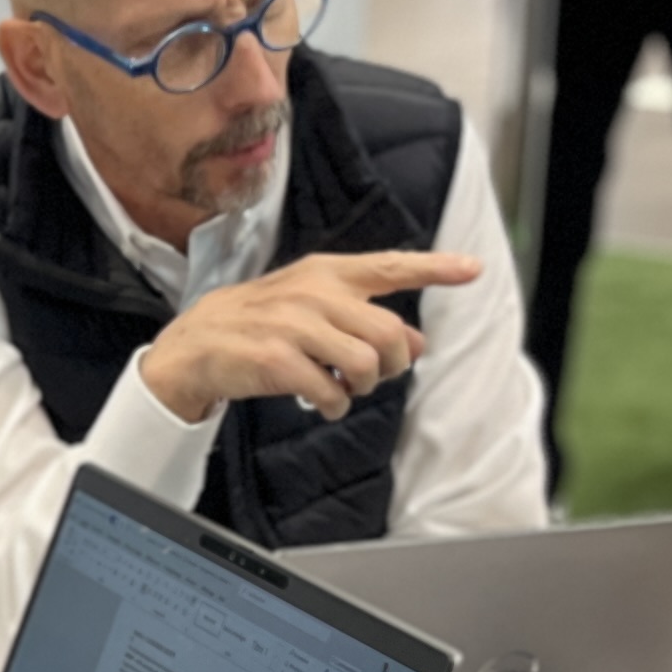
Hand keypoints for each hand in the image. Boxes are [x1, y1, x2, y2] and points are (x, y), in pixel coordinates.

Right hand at [138, 247, 483, 423]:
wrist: (198, 343)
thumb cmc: (262, 325)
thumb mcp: (315, 311)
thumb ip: (366, 320)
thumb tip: (417, 343)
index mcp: (328, 273)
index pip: (391, 266)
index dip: (436, 268)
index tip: (474, 269)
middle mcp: (314, 291)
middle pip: (390, 332)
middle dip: (391, 364)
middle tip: (370, 375)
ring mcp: (293, 323)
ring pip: (366, 362)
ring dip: (362, 386)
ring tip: (341, 387)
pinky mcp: (276, 357)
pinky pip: (331, 390)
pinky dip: (333, 404)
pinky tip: (319, 402)